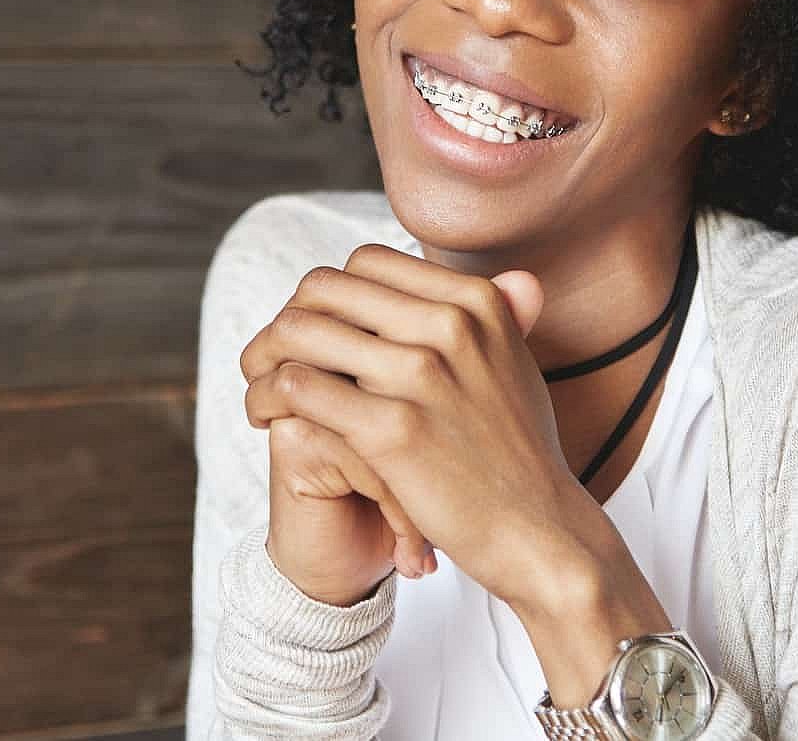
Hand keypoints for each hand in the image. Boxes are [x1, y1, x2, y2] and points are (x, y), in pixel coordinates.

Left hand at [240, 243, 571, 606]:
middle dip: (285, 318)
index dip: (326, 294)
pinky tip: (265, 418)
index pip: (366, 263)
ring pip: (299, 331)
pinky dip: (266, 397)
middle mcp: (451, 325)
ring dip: (263, 358)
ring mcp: (421, 375)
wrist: (539, 533)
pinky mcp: (392, 429)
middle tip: (267, 356)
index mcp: (476, 301)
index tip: (312, 328)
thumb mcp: (521, 366)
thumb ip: (504, 316)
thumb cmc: (521, 454)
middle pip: (325, 289)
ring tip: (258, 387)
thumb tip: (514, 277)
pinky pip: (298, 387)